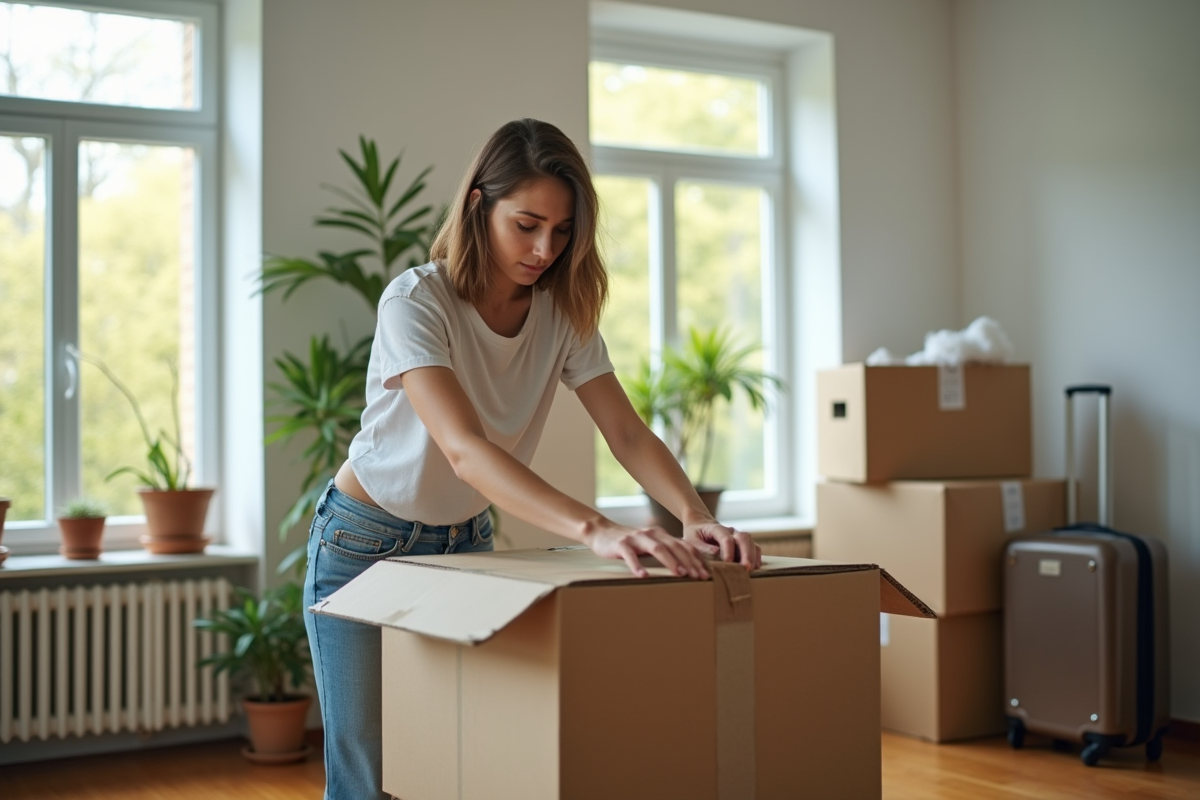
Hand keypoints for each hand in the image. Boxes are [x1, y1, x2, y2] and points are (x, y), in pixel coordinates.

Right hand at [583, 521, 711, 579]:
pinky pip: (631, 555)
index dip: (696, 559)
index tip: (706, 574)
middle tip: (698, 577)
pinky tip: (643, 576)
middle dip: (689, 562)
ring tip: (679, 575)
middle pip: (675, 547)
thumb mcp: (649, 544)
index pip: (683, 546)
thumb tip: (686, 567)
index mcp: (661, 535)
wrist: (601, 532)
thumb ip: (665, 551)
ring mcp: (636, 538)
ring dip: (671, 562)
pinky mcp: (621, 544)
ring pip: (658, 548)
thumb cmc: (628, 543)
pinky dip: (637, 566)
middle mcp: (651, 534)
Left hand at [683, 522, 761, 571]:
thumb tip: (716, 553)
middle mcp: (730, 531)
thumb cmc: (694, 534)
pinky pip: (753, 547)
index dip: (729, 550)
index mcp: (716, 528)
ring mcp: (737, 536)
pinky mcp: (742, 543)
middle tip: (746, 568)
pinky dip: (756, 556)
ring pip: (750, 541)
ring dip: (752, 556)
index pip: (726, 538)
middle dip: (746, 553)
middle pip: (743, 538)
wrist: (699, 525)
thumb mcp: (691, 540)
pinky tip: (755, 567)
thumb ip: (702, 547)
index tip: (728, 562)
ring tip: (751, 570)